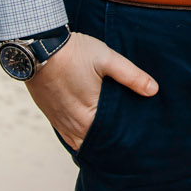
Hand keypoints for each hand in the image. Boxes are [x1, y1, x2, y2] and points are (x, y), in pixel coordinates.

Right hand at [26, 32, 157, 150]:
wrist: (37, 47)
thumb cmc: (74, 52)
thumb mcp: (107, 59)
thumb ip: (131, 76)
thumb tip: (153, 90)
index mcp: (90, 113)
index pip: (111, 137)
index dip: (123, 139)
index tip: (135, 139)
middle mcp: (74, 123)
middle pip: (95, 142)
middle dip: (109, 143)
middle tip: (125, 142)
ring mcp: (60, 121)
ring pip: (79, 142)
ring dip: (93, 141)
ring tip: (109, 138)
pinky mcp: (50, 115)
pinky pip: (67, 136)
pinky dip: (78, 137)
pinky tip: (88, 131)